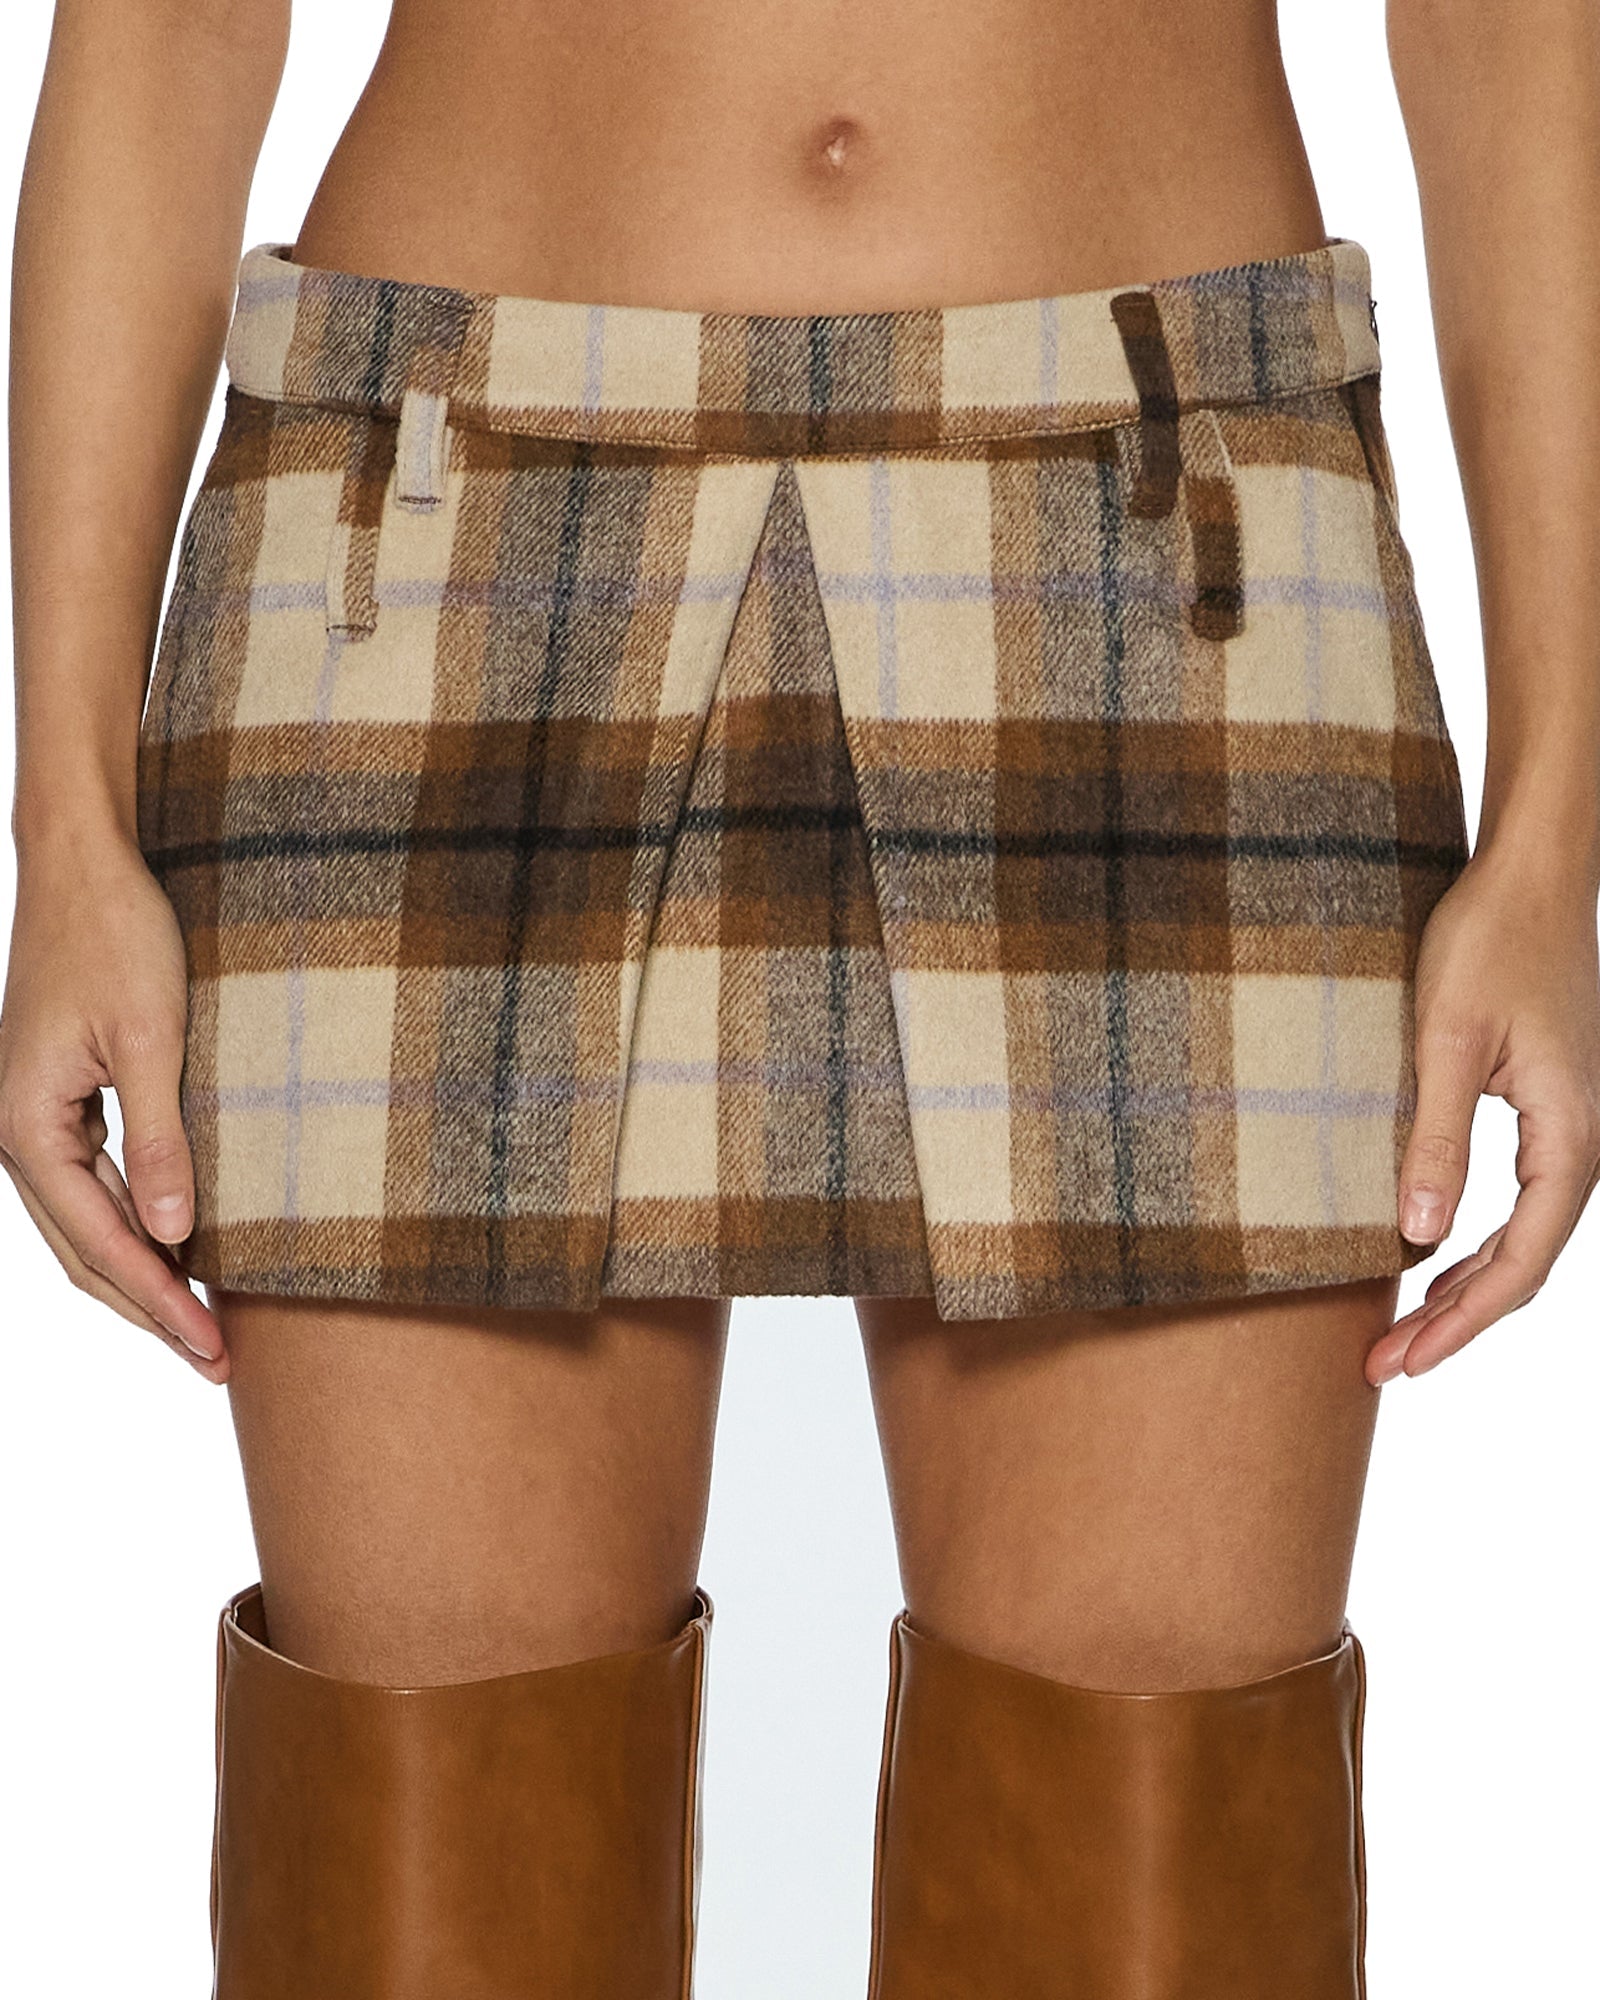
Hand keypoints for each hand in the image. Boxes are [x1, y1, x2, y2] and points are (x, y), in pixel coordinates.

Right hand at [0, 833, 226, 1379]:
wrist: (84, 863)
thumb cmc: (118, 934)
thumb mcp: (152, 1037)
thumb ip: (161, 1137)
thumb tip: (174, 1231)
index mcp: (25, 1125)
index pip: (100, 1243)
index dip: (160, 1302)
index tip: (214, 1347)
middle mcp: (15, 1131)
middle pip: (83, 1251)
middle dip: (150, 1309)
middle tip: (218, 1360)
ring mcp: (30, 1117)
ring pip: (83, 1224)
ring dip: (142, 1274)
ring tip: (203, 1324)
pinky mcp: (55, 1098)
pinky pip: (90, 1184)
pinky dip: (133, 1224)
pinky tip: (179, 1248)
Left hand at [1366, 850, 1599, 1384]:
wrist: (1530, 874)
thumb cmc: (1490, 940)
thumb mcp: (1448, 1040)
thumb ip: (1436, 1138)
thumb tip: (1417, 1237)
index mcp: (1569, 1136)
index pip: (1520, 1261)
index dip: (1462, 1322)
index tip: (1403, 1360)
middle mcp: (1579, 1140)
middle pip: (1524, 1263)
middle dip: (1456, 1320)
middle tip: (1383, 1364)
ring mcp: (1566, 1125)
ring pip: (1522, 1235)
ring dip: (1463, 1285)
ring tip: (1401, 1329)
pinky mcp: (1543, 1106)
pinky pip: (1517, 1197)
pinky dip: (1473, 1238)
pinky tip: (1429, 1255)